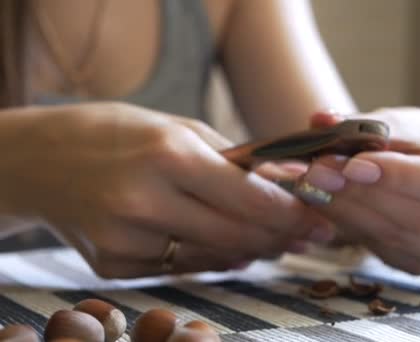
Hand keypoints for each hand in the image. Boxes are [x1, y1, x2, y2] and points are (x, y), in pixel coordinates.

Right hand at [0, 102, 331, 277]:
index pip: (250, 197)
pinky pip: (181, 268)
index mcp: (168, 156)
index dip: (293, 212)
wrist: (39, 161)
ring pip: (215, 259)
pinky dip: (211, 259)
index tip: (320, 217)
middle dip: (282, 238)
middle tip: (308, 235)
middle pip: (239, 236)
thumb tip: (285, 185)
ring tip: (276, 242)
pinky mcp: (113, 265)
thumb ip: (232, 159)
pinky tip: (228, 249)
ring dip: (253, 252)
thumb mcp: (177, 128)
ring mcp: (126, 239)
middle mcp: (146, 201)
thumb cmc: (115, 133)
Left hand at [303, 108, 419, 273]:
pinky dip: (349, 225)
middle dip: (364, 194)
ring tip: (312, 183)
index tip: (354, 164)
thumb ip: (365, 124)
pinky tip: (323, 201)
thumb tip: (322, 119)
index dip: (400, 176)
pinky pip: (384, 250)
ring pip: (398, 237)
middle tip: (317, 172)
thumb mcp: (402, 125)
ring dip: (348, 210)